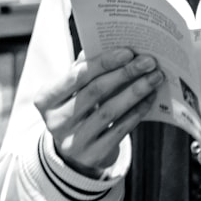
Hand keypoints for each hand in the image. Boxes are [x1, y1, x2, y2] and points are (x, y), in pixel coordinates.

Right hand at [35, 47, 164, 177]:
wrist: (73, 153)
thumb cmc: (74, 110)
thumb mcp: (70, 91)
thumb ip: (83, 69)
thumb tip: (109, 45)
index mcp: (46, 99)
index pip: (76, 76)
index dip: (103, 63)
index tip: (128, 52)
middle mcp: (55, 121)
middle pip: (94, 92)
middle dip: (125, 74)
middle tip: (148, 62)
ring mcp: (73, 141)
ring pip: (109, 111)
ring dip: (135, 92)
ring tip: (154, 78)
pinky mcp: (92, 155)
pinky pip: (120, 129)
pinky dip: (137, 112)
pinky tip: (150, 99)